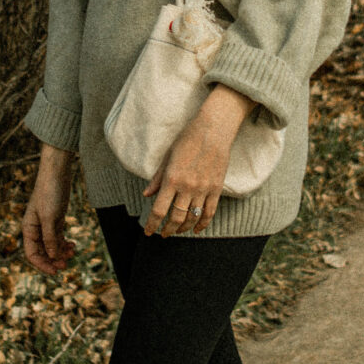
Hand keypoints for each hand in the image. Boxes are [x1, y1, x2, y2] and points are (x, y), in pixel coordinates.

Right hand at [23, 146, 77, 274]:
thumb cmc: (50, 193)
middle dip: (54, 260)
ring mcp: (46, 225)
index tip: (55, 271)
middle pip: (42, 252)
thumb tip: (53, 257)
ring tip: (72, 252)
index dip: (42, 264)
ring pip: (52, 246)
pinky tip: (73, 245)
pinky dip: (65, 243)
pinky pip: (59, 237)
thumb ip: (50, 238)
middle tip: (67, 265)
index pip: (32, 254)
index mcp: (29, 229)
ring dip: (61, 252)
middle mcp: (36, 229)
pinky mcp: (56, 220)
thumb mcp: (50, 218)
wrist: (57, 173)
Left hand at [142, 85, 256, 237]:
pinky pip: (209, 212)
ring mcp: (203, 189)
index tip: (148, 232)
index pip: (159, 210)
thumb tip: (146, 195)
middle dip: (168, 230)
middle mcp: (187, 187)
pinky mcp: (216, 188)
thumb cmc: (187, 139)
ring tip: (178, 231)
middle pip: (175, 218)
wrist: (213, 129)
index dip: (152, 224)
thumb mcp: (168, 156)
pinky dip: (203, 224)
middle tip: (163, 234)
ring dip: (183, 228)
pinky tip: (196, 229)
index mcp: (172, 179)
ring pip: (192, 218)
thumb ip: (157, 178)